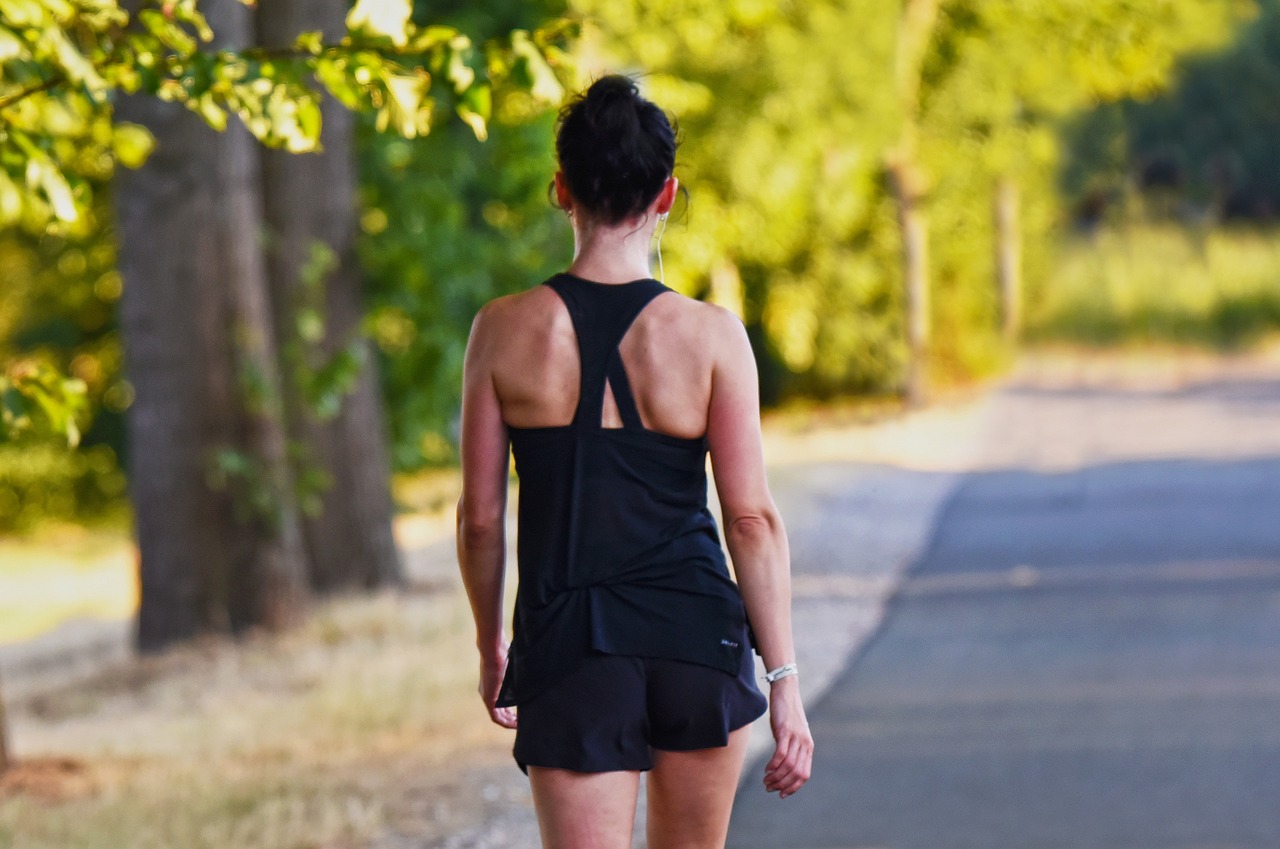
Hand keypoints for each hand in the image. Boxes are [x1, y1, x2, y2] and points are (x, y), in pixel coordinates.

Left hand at [479, 643, 516, 728]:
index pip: (500, 702)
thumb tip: (531, 673)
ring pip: (497, 715)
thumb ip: (517, 674)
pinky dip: (505, 722)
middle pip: (499, 711)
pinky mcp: (488, 699)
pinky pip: (496, 717)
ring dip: (508, 721)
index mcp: (492, 685)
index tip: (520, 714)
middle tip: (521, 722)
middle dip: (510, 717)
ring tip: (519, 725)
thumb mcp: (512, 667)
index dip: (510, 710)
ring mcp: (487, 696)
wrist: (494, 651)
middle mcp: (487, 692)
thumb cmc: (503, 654)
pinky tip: (514, 724)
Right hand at [764, 677, 811, 797]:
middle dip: (783, 785)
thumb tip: (783, 766)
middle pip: (796, 773)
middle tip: (769, 788)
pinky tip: (766, 769)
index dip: (793, 788)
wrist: (786, 691)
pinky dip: (773, 765)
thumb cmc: (786, 714)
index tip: (781, 794)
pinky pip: (781, 754)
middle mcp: (804, 744)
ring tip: (766, 781)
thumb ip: (791, 749)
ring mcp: (796, 737)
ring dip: (776, 777)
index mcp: (808, 747)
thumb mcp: (792, 734)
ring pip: (788, 766)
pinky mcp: (785, 731)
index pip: (804, 775)